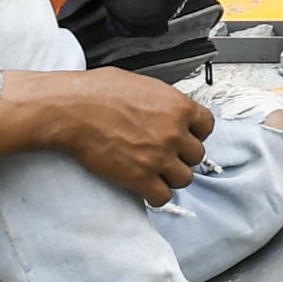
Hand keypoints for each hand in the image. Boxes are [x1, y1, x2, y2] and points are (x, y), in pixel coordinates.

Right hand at [0, 67, 210, 206]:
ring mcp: (159, 157)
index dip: (196, 133)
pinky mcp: (141, 178)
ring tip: (155, 172)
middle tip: (165, 155)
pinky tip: (145, 187)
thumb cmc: (100, 92)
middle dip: (182, 156)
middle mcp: (174, 132)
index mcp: (178, 106)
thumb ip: (162, 101)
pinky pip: (163, 197)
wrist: (75, 109)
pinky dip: (156, 195)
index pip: (207, 125)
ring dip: (171, 177)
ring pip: (184, 179)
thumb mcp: (142, 85)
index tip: (185, 137)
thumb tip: (166, 109)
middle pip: (197, 155)